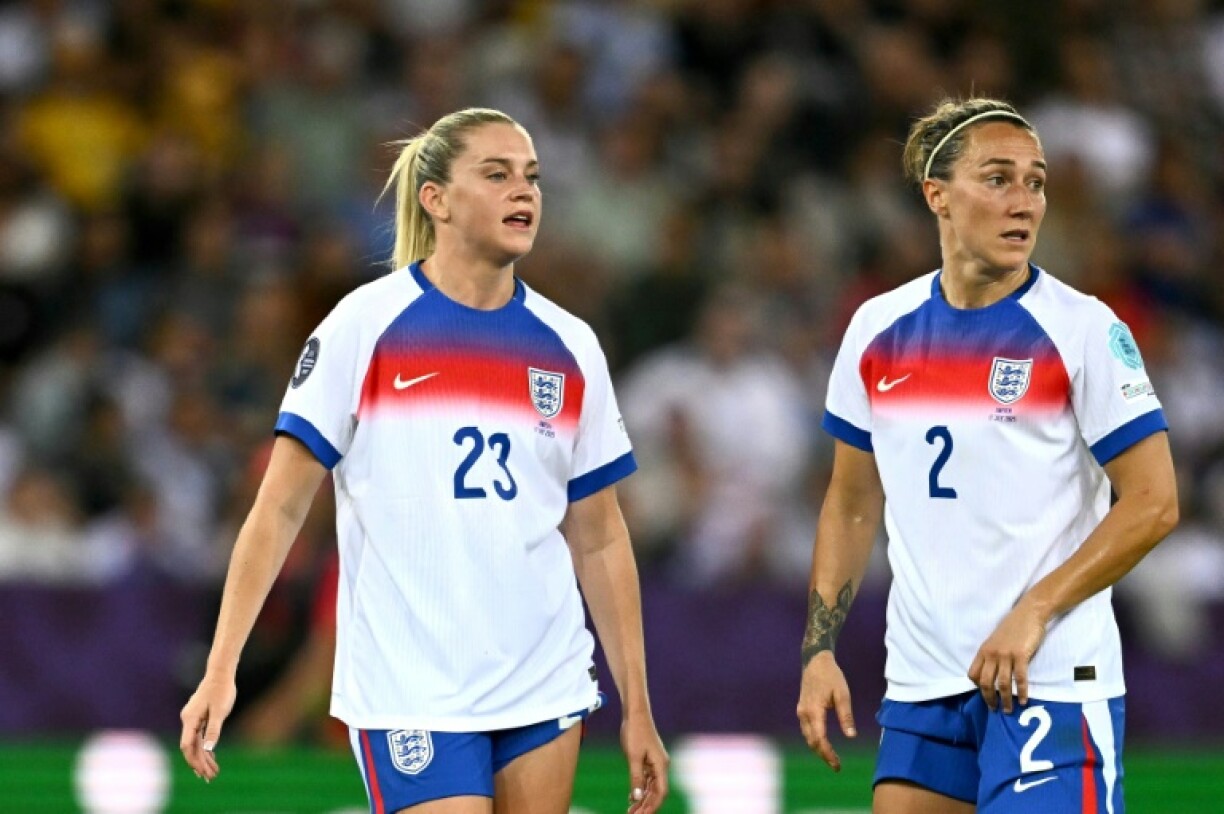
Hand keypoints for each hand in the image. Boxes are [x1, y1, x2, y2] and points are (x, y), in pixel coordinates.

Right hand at [179, 673, 236, 781]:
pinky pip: (199, 737)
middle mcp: (188, 720)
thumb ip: (214, 729)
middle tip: (210, 777)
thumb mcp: (220, 710)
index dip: (194, 760)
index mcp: (190, 719)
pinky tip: (212, 758)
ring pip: (195, 743)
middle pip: (191, 747)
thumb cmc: (221, 690)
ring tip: (213, 772)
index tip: (202, 772)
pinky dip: (205, 748)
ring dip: (203, 758)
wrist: (220, 673)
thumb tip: (210, 749)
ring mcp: (192, 719)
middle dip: (199, 763)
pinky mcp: (198, 718)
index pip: (188, 746)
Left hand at [621, 712, 669, 813]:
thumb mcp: (633, 756)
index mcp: (661, 764)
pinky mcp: (647, 759)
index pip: (661, 792)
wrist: (635, 713)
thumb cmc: (635, 732)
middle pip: (656, 791)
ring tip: (631, 811)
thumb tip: (637, 797)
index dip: (653, 805)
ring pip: (650, 787)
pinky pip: (645, 779)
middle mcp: (660, 765)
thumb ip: (636, 777)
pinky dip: (639, 789)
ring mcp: (654, 763)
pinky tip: (631, 798)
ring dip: (642, 799)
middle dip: (646, 805)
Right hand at [797, 651, 855, 770]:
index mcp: (814, 711)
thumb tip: (851, 736)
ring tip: (831, 757)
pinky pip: (806, 730)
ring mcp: (801, 711)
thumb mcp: (842, 694)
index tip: (837, 765)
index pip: (820, 739)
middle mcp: (804, 713)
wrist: (815, 660)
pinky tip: (823, 743)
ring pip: (807, 737)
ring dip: (818, 748)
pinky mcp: (802, 709)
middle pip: (811, 741)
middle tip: (836, 765)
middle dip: (823, 755)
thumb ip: (846, 716)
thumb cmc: (831, 676)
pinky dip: (814, 739)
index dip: (828, 754)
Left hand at [968, 601, 1047, 712]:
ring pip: (1003, 683)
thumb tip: (992, 672)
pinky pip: (1020, 678)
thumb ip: (992, 654)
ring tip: (1008, 710)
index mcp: (983, 650)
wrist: (1028, 613)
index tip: (985, 694)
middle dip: (989, 698)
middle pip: (985, 682)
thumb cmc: (1013, 627)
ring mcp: (1006, 655)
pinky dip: (1022, 691)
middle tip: (994, 709)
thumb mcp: (996, 640)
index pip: (973, 673)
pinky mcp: (1021, 655)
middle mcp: (992, 654)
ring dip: (1005, 699)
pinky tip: (1024, 700)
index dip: (977, 687)